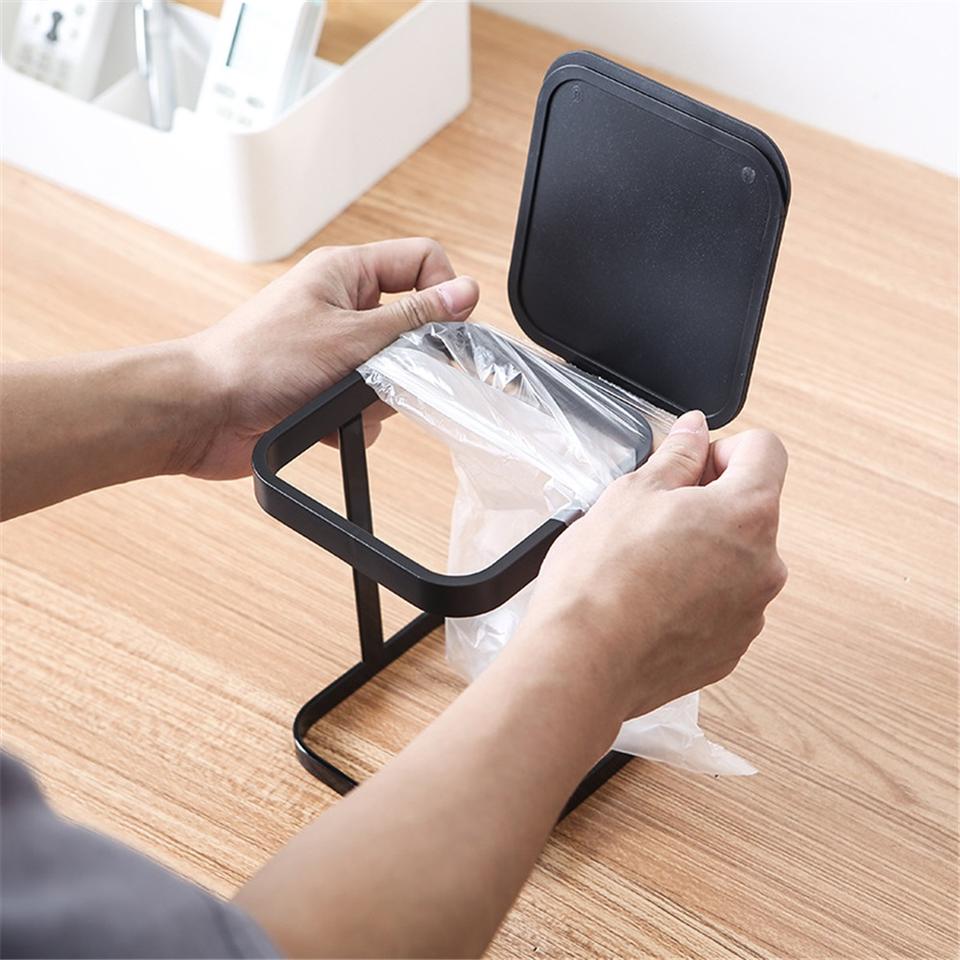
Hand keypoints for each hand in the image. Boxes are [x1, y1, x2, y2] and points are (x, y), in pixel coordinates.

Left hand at [179, 238, 478, 478]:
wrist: (202, 412)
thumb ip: (415, 318)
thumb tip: (465, 294)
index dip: (442, 293)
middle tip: (379, 373)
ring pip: (392, 375)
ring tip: (339, 401)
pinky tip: (326, 424)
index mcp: (346, 273)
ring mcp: (332, 350)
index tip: (444, 330)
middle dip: (403, 362)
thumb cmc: (257, 362)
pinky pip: (366, 406)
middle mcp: (341, 306)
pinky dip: (353, 421)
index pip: (423, 261)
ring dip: (375, 399)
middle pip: (412, 326)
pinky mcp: (322, 390)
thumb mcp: (352, 336)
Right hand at [513, 410, 787, 723]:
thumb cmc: (602, 577)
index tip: (688, 468)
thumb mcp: (633, 492)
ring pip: (734, 560)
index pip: (765, 450)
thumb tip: (695, 430)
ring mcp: (751, 612)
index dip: (722, 449)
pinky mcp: (730, 649)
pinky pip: (722, 605)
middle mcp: (765, 564)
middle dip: (708, 504)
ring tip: (644, 565)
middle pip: (750, 509)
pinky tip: (649, 602)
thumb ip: (677, 455)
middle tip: (651, 518)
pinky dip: (694, 596)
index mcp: (748, 513)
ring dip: (702, 552)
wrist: (584, 660)